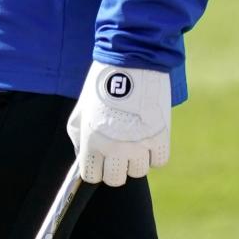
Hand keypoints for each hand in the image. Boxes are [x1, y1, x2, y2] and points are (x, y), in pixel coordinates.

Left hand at [66, 60, 170, 186]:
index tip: (99, 160)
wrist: (132, 59)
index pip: (91, 176)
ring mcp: (138, 144)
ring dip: (136, 159)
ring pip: (138, 172)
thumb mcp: (82, 105)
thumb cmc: (103, 80)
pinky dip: (154, 152)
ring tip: (134, 138)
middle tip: (118, 150)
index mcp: (92, 140)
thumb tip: (81, 154)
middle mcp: (114, 147)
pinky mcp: (160, 137)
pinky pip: (159, 161)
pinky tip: (148, 135)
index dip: (95, 168)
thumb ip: (78, 134)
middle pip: (115, 179)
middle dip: (115, 167)